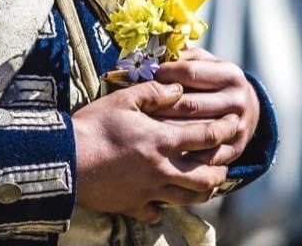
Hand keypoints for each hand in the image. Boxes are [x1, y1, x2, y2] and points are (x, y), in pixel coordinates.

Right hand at [72, 80, 236, 221]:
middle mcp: (164, 171)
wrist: (67, 159)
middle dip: (223, 167)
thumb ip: (153, 93)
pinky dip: (167, 206)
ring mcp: (151, 192)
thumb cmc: (93, 125)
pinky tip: (164, 198)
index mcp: (162, 141)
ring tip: (209, 179)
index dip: (225, 129)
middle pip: (208, 176)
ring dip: (206, 189)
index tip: (235, 122)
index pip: (206, 137)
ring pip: (191, 198)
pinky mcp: (136, 207)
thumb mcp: (122, 100)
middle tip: (226, 157)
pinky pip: (160, 212)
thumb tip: (178, 89)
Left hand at [154, 47, 259, 165]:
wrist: (244, 107)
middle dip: (159, 105)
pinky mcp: (236, 150)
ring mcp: (238, 127)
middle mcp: (238, 101)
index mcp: (230, 74)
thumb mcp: (202, 61)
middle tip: (136, 105)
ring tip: (143, 126)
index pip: (189, 73)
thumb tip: (151, 57)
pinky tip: (162, 148)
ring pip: (194, 130)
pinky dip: (183, 153)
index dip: (163, 73)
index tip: (146, 76)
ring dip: (166, 129)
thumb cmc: (210, 78)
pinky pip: (204, 155)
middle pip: (190, 104)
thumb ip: (181, 56)